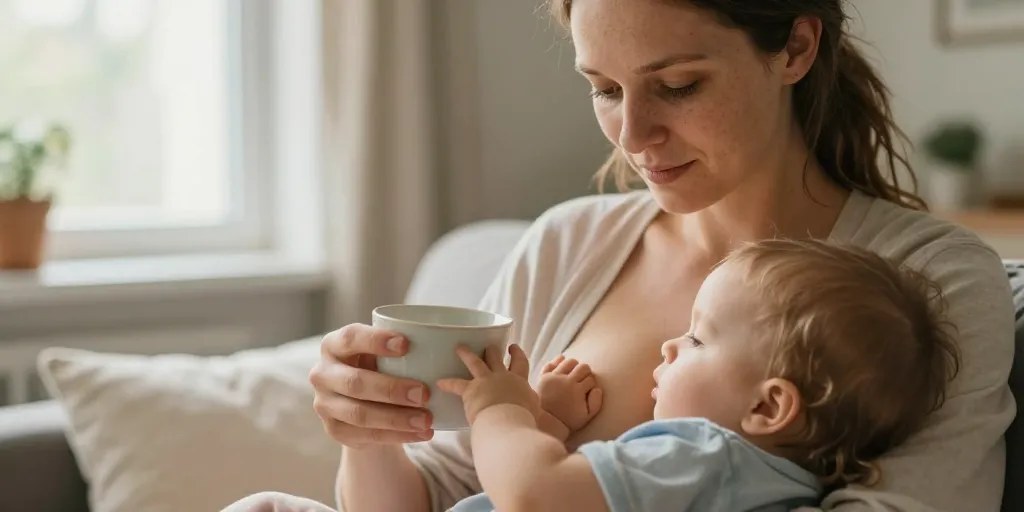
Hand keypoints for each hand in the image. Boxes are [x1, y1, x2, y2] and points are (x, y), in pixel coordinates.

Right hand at [309, 324, 433, 448]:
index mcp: (333, 345)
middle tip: (425, 393)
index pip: (350, 338)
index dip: (376, 340)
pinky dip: (397, 436)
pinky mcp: (334, 430)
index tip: (407, 344)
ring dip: (397, 419)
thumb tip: (444, 342)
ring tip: (427, 420)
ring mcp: (324, 404)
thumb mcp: (380, 353)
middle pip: (355, 382)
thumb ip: (399, 348)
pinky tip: (421, 434)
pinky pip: (366, 436)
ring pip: (360, 414)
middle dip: (392, 389)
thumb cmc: (377, 366)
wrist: (360, 401)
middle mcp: (322, 373)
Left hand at [437, 344, 539, 424]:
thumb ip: (531, 405)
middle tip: (489, 346)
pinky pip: (456, 384)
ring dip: (466, 354)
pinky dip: (447, 383)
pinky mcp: (471, 390)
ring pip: (475, 363)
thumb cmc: (523, 419)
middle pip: (496, 358)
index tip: (513, 348)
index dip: (517, 354)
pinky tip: (439, 382)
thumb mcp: (534, 410)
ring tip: (459, 347)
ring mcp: (486, 381)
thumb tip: (532, 407)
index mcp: (519, 382)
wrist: (508, 420)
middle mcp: (502, 377)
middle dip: (492, 350)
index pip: (520, 363)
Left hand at [537, 355, 602, 432]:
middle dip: (586, 373)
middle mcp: (567, 381)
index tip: (588, 389)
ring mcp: (554, 377)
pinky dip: (558, 362)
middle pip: (583, 367)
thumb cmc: (567, 420)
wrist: (545, 422)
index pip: (591, 379)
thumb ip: (596, 403)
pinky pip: (552, 363)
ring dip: (574, 366)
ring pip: (569, 362)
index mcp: (578, 390)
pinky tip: (562, 368)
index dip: (592, 384)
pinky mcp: (544, 376)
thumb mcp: (586, 417)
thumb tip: (597, 388)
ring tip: (573, 374)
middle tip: (583, 380)